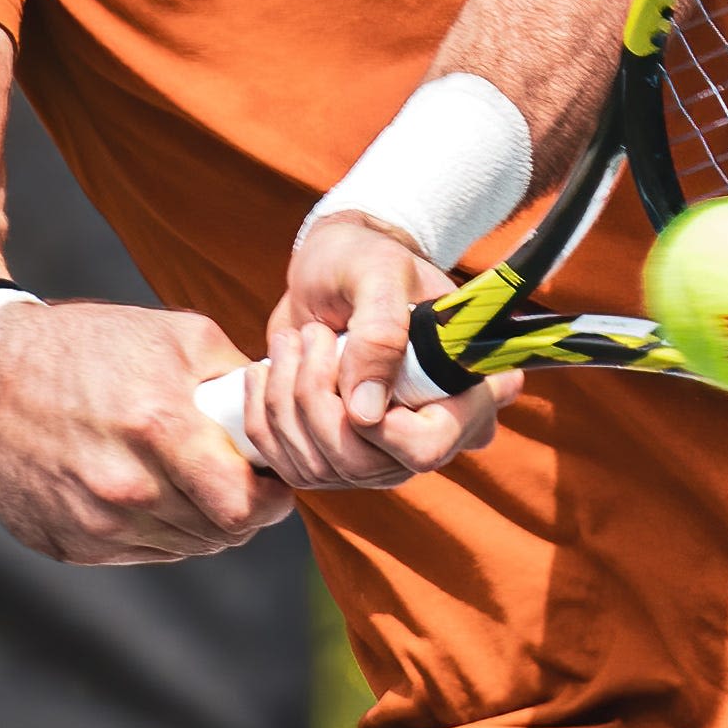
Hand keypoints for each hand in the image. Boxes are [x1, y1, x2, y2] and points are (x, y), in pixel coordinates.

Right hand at [0, 300, 287, 563]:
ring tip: (184, 476)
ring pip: (186, 548)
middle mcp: (122, 487)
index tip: (270, 480)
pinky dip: (156, 528)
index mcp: (155, 428)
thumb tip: (284, 415)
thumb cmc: (86, 348)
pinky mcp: (69, 546)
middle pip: (220, 533)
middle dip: (240, 509)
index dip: (270, 498)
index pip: (243, 506)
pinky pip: (143, 553)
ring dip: (199, 521)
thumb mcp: (174, 335)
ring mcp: (92, 523)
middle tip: (232, 478)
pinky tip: (141, 488)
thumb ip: (240, 377)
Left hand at [232, 212, 508, 492]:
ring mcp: (382, 455)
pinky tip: (270, 370)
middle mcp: (429, 438)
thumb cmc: (366, 260)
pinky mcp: (335, 458)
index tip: (343, 358)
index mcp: (465, 396)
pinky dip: (262, 413)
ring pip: (319, 467)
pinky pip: (288, 465)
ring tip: (293, 340)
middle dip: (315, 399)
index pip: (427, 448)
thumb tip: (365, 413)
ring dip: (285, 397)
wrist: (332, 271)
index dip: (379, 424)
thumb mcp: (379, 275)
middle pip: (362, 464)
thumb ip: (380, 334)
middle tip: (310, 336)